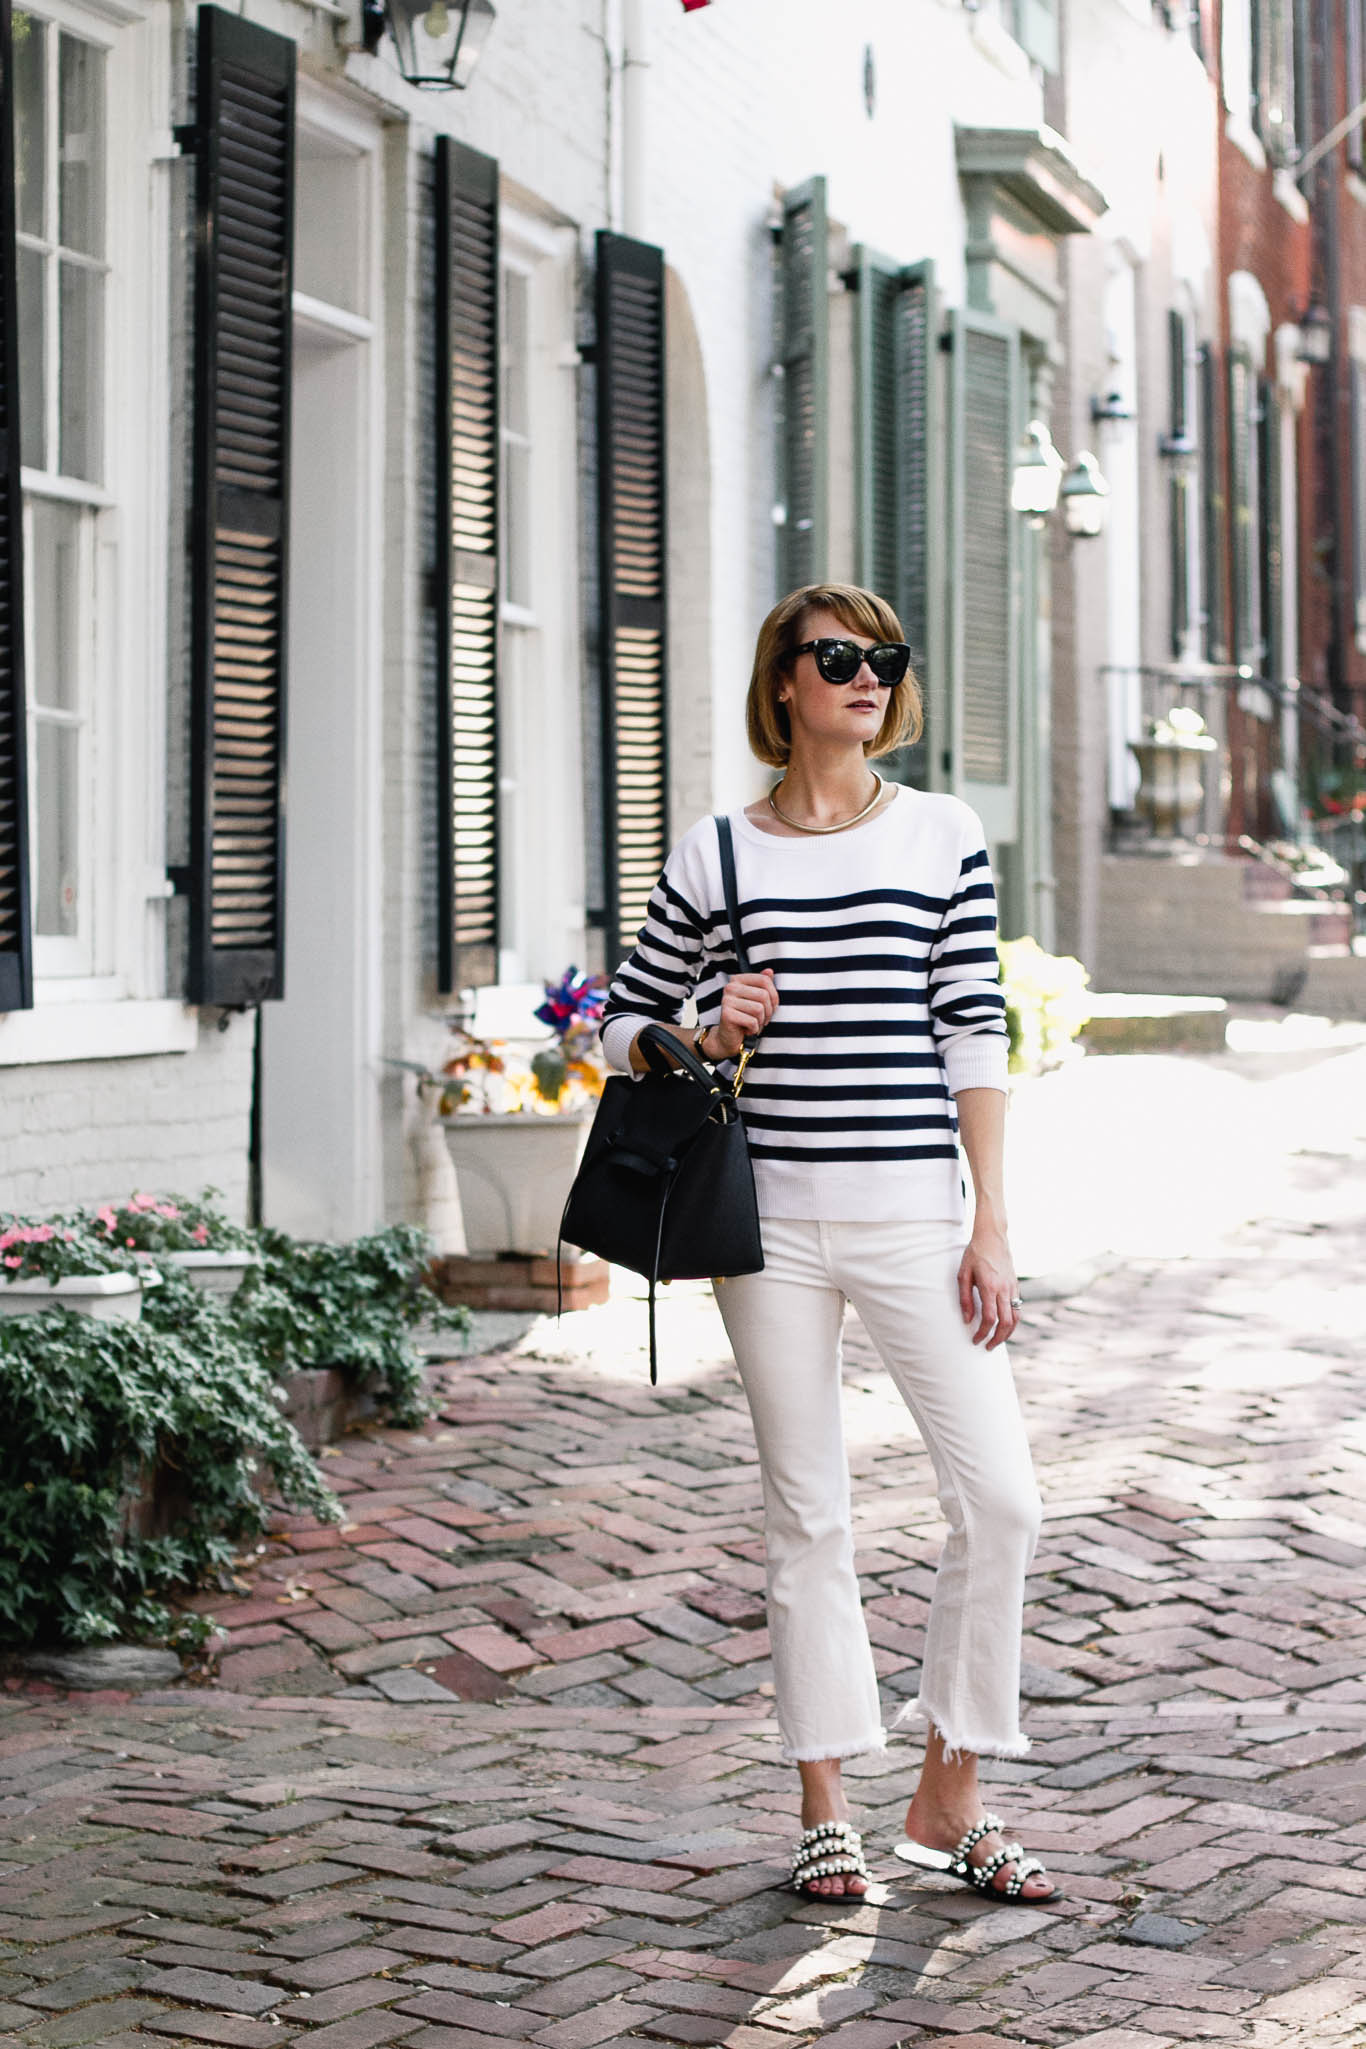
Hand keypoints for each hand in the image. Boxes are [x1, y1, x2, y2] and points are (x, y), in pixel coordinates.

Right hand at [711, 969, 778, 1059]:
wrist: (728, 1038)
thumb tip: (769, 971)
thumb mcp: (757, 1001)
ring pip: (759, 1009)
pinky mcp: (726, 1014)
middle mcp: (730, 987)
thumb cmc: (745, 1018)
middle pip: (764, 995)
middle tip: (762, 1019)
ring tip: (754, 1024)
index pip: (764, 980)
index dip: (774, 995)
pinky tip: (746, 1030)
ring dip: (761, 1021)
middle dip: (768, 1011)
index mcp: (738, 980)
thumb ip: (762, 985)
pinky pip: (752, 1021)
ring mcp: (727, 1000)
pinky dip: (754, 1029)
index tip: (770, 1006)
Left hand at [957, 1222, 1019, 1349]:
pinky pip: (1018, 1308)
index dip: (982, 1333)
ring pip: (1016, 1318)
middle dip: (997, 1339)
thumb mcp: (963, 1274)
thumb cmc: (974, 1254)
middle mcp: (1004, 1289)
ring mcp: (1013, 1287)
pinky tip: (1004, 1326)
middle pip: (1006, 1322)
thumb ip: (964, 1298)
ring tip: (997, 1341)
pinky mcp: (1016, 1285)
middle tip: (987, 1347)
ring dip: (1007, 1333)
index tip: (975, 1340)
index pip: (989, 1318)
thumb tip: (967, 1320)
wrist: (993, 1236)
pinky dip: (1012, 1321)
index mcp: (989, 1287)